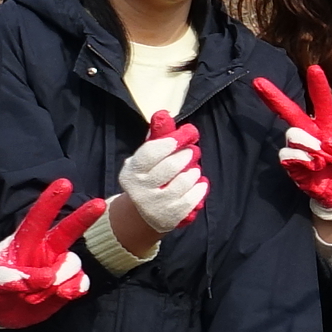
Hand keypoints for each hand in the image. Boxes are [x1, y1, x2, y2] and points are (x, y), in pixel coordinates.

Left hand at [0, 179, 105, 328]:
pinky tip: (64, 295)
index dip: (51, 201)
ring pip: (74, 266)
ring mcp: (58, 268)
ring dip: (59, 281)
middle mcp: (45, 250)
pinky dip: (75, 289)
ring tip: (34, 295)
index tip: (64, 184)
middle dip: (84, 217)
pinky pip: (81, 283)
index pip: (38, 218)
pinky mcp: (67, 286)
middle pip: (68, 231)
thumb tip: (48, 278)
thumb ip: (14, 279)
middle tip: (99, 204)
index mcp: (24, 242)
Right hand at [112, 111, 208, 240]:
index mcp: (131, 172)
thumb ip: (156, 139)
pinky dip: (200, 188)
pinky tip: (200, 183)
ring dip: (193, 172)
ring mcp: (155, 205)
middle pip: (169, 167)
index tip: (182, 137)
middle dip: (185, 156)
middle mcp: (140, 189)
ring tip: (194, 169)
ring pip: (183, 182)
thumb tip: (163, 114)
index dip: (169, 143)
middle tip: (193, 151)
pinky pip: (192, 199)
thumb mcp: (147, 160)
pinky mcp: (170, 217)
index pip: (150, 153)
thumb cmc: (150, 178)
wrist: (146, 214)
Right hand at [252, 63, 331, 220]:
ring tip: (324, 160)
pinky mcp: (293, 165)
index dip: (318, 87)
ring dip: (310, 146)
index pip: (322, 104)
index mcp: (329, 128)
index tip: (314, 69)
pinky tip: (314, 167)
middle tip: (257, 82)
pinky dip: (302, 160)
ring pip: (292, 134)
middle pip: (290, 112)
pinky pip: (288, 155)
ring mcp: (300, 149)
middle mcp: (311, 135)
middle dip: (274, 97)